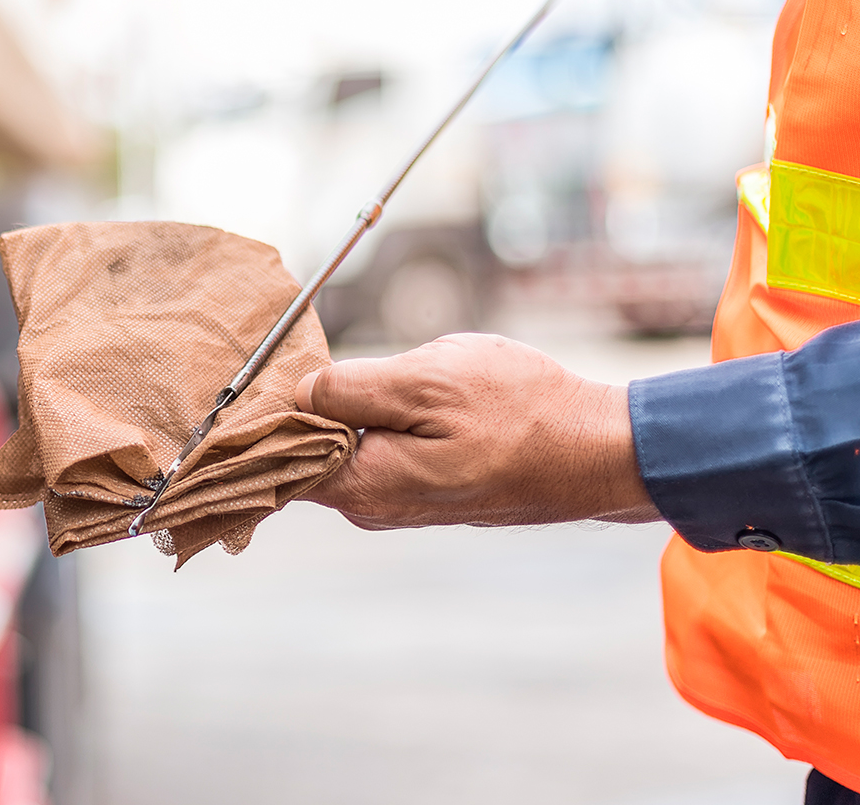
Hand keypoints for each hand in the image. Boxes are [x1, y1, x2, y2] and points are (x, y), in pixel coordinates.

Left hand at [292, 333, 659, 529]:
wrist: (600, 453)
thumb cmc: (522, 412)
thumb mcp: (429, 380)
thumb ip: (352, 388)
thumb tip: (297, 391)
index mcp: (360, 485)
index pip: (273, 456)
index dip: (260, 410)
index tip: (259, 366)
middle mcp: (369, 506)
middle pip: (300, 451)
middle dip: (299, 404)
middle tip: (309, 353)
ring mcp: (396, 502)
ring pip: (340, 446)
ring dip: (343, 407)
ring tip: (363, 370)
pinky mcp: (422, 489)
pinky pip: (373, 451)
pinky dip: (371, 420)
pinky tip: (392, 392)